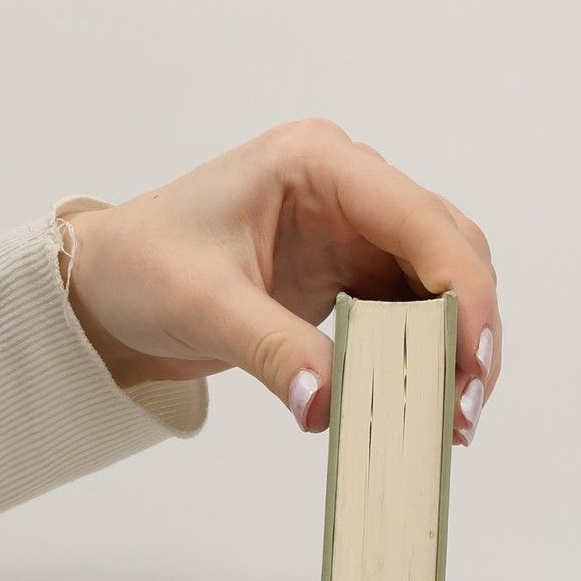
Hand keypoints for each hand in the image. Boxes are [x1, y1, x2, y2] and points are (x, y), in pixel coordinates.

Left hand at [59, 120, 500, 443]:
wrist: (106, 286)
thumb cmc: (141, 267)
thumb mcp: (201, 306)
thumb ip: (272, 350)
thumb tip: (329, 407)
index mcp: (317, 163)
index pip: (419, 218)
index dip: (463, 287)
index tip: (474, 357)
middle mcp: (350, 187)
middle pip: (449, 247)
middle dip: (469, 324)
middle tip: (467, 403)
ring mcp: (358, 229)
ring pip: (444, 281)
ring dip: (456, 346)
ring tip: (454, 416)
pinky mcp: (355, 272)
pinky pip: (414, 311)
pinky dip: (427, 355)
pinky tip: (428, 405)